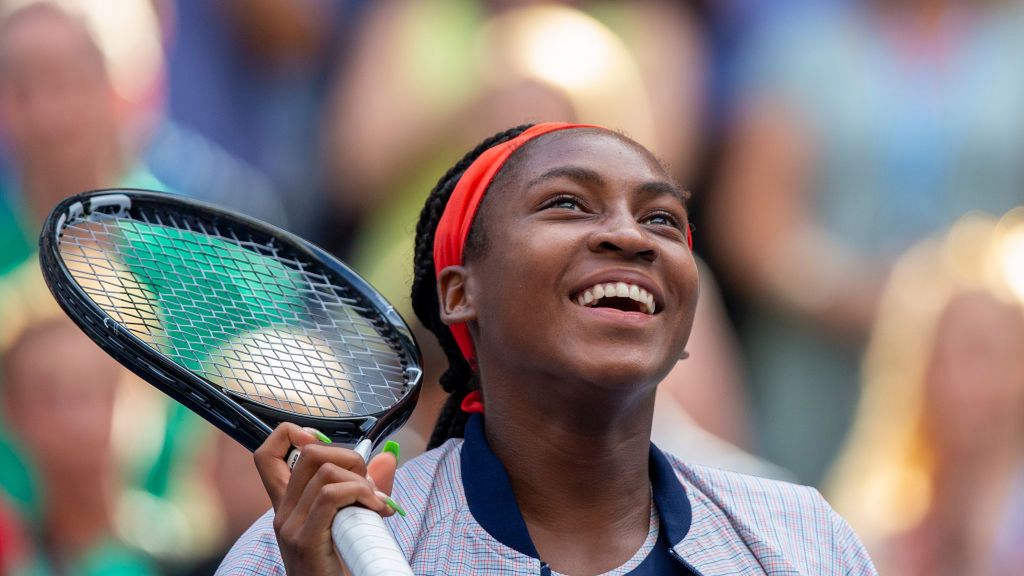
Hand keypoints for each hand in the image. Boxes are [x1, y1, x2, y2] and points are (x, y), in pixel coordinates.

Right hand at [254, 424, 397, 575]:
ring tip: (375, 503)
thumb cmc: (341, 563)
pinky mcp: (305, 541)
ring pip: (325, 472)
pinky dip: (362, 494)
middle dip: (348, 457)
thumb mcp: (351, 519)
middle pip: (307, 453)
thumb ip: (366, 487)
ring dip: (361, 481)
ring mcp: (291, 526)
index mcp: (288, 504)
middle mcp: (283, 512)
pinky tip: (377, 510)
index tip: (324, 444)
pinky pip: (332, 497)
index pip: (266, 454)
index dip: (291, 434)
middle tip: (367, 484)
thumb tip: (388, 456)